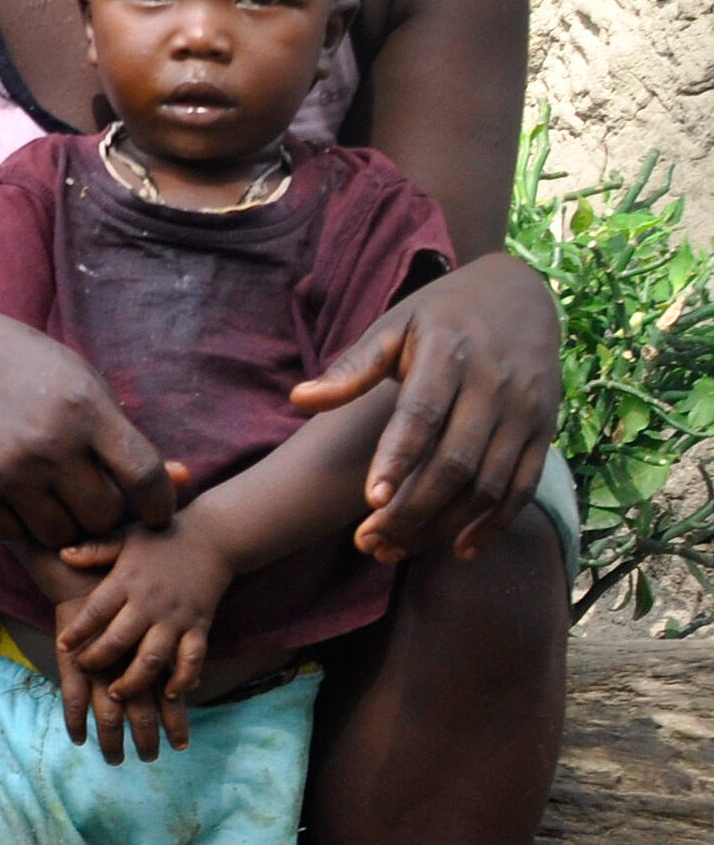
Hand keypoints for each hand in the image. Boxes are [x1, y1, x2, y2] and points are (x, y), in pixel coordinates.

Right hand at [0, 300, 177, 550]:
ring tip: (55, 497)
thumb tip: (182, 481)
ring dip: (65, 522)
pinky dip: (23, 522)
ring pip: (60, 533)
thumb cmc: (27, 368)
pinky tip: (19, 495)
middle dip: (105, 512)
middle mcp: (46, 444)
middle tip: (94, 498)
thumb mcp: (82, 383)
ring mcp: (4, 470)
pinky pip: (15, 532)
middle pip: (102, 515)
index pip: (144, 477)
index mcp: (84, 410)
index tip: (158, 512)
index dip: (160, 504)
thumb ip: (122, 436)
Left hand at [51, 521, 232, 759]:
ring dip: (134, 680)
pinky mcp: (200, 626)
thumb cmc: (161, 538)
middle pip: (119, 640)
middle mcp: (150, 602)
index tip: (63, 646)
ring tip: (117, 694)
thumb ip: (95, 549)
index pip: (96, 610)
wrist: (213, 537)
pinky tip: (172, 695)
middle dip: (98, 660)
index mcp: (127, 580)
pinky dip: (184, 679)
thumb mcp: (125, 537)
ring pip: (153, 657)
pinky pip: (192, 659)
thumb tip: (62, 554)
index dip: (78, 630)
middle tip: (84, 671)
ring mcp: (176, 617)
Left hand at [290, 254, 560, 562]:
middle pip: (455, 461)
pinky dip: (494, 523)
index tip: (371, 500)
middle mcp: (494, 386)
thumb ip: (352, 368)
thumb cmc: (440, 315)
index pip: (422, 414)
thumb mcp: (393, 326)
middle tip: (368, 543)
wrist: (521, 292)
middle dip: (412, 509)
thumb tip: (299, 400)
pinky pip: (523, 487)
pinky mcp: (545, 430)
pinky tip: (459, 549)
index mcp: (449, 355)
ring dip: (444, 526)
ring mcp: (525, 411)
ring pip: (488, 484)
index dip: (398, 458)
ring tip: (396, 551)